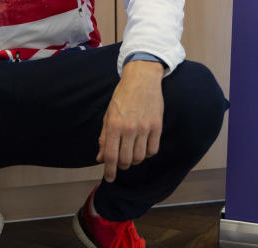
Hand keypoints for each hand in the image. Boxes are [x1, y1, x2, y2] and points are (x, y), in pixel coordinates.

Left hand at [96, 60, 164, 182]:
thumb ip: (105, 137)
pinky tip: (143, 147)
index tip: (109, 179)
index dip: (109, 172)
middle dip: (121, 166)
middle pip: (125, 160)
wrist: (142, 79)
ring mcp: (144, 127)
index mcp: (114, 125)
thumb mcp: (109, 115)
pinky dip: (147, 153)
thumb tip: (100, 158)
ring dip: (134, 160)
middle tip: (121, 162)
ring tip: (131, 153)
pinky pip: (153, 150)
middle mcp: (129, 128)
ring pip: (140, 157)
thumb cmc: (123, 96)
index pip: (111, 156)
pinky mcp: (157, 126)